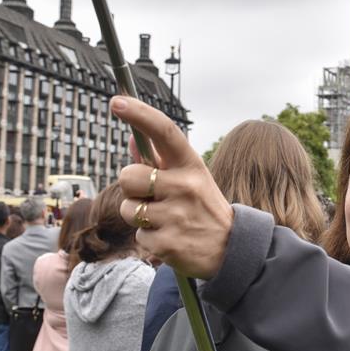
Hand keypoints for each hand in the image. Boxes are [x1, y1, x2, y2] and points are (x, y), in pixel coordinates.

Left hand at [112, 96, 233, 277]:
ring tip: (165, 219)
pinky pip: (138, 234)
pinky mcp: (168, 243)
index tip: (117, 101)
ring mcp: (177, 215)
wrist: (231, 249)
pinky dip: (149, 237)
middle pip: (128, 176)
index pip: (164, 131)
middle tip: (153, 197)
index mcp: (191, 165)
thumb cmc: (202, 207)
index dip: (139, 114)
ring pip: (128, 209)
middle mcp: (185, 186)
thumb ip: (158, 160)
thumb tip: (131, 139)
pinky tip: (170, 237)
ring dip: (137, 216)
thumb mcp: (189, 179)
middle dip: (132, 188)